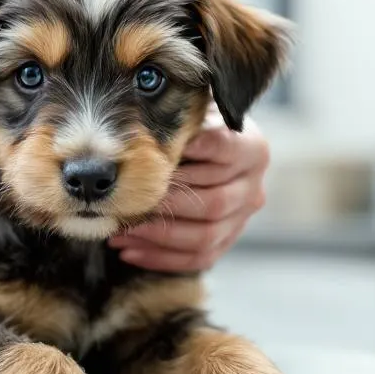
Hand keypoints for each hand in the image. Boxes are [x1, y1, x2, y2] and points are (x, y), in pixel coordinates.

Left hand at [109, 112, 267, 271]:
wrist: (205, 151)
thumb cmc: (191, 128)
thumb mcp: (190, 114)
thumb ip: (178, 123)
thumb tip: (147, 134)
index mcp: (251, 147)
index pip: (222, 148)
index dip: (190, 151)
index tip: (155, 152)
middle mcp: (254, 185)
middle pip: (213, 202)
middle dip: (165, 205)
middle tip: (126, 203)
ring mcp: (243, 217)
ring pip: (205, 236)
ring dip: (158, 236)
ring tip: (120, 231)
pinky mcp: (227, 240)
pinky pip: (197, 258)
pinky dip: (161, 258)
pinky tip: (129, 251)